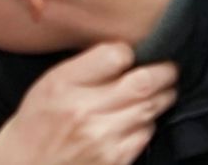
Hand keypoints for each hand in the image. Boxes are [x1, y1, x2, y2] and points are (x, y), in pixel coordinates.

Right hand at [0, 43, 176, 164]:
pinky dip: (149, 123)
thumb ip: (83, 68)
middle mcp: (84, 110)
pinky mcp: (115, 160)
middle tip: (170, 69)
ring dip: (162, 97)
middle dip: (163, 73)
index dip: (128, 52)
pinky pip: (146, 134)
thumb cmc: (37, 122)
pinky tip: (142, 118)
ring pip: (149, 109)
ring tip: (164, 89)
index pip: (114, 55)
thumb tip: (124, 54)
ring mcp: (102, 139)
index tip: (130, 55)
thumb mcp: (48, 84)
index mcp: (63, 84)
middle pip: (141, 84)